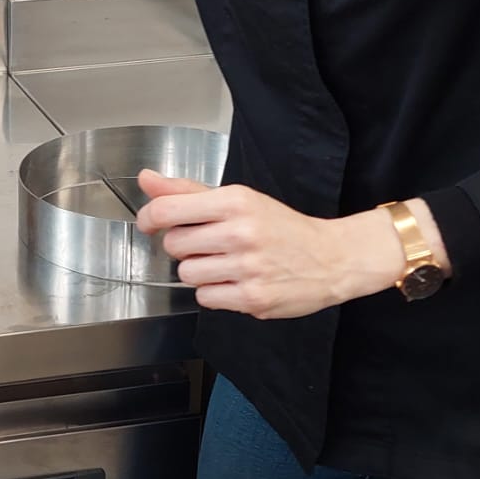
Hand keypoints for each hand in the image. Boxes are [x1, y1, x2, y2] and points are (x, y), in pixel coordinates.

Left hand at [136, 170, 450, 319]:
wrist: (332, 258)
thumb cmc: (282, 228)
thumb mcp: (238, 200)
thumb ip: (188, 192)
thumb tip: (147, 179)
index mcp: (235, 202)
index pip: (168, 209)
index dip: (149, 218)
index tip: (150, 224)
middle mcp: (241, 232)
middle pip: (174, 245)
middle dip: (185, 247)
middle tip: (210, 245)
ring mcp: (247, 267)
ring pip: (187, 274)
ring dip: (200, 272)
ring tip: (226, 265)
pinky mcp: (253, 299)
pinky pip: (205, 298)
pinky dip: (215, 293)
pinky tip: (236, 282)